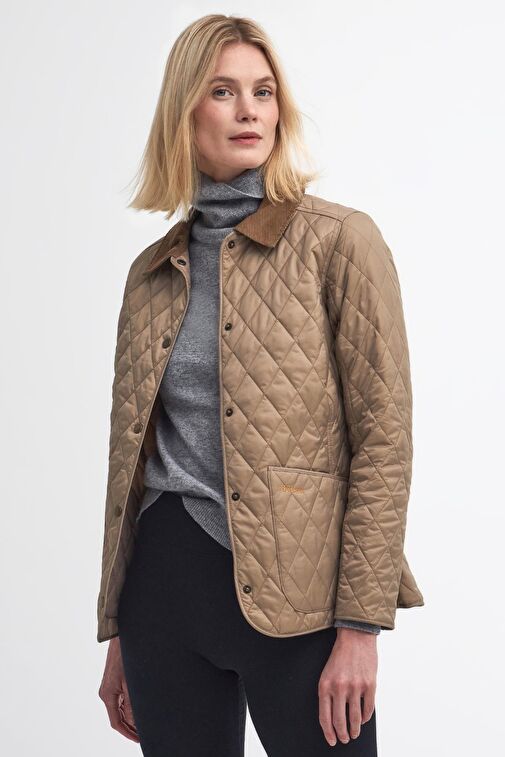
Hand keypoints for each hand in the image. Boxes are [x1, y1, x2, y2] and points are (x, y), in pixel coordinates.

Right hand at [98, 636, 139, 742]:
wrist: (121, 636)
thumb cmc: (125, 655)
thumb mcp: (130, 682)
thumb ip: (132, 703)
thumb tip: (135, 721)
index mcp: (107, 695)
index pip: (116, 722)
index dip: (128, 732)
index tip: (139, 739)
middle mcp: (107, 692)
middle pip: (118, 716)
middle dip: (131, 726)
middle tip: (144, 733)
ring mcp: (110, 686)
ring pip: (120, 707)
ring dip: (131, 716)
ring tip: (144, 722)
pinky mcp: (115, 680)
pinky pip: (121, 698)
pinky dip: (129, 705)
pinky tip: (140, 707)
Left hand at [318, 627, 377, 746]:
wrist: (355, 637)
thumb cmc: (339, 656)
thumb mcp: (326, 674)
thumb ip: (328, 694)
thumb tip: (331, 718)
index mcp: (325, 685)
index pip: (325, 717)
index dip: (328, 733)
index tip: (332, 741)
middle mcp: (339, 687)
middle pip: (340, 721)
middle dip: (342, 735)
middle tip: (344, 739)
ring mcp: (355, 686)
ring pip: (355, 718)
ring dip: (354, 730)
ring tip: (354, 734)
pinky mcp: (370, 685)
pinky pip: (368, 708)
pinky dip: (365, 717)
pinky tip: (362, 719)